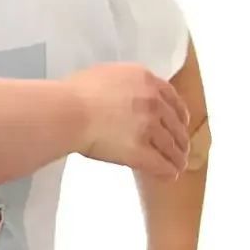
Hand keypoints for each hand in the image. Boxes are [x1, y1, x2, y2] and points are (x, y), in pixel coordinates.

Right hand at [67, 64, 192, 177]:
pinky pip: (161, 164)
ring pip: (172, 146)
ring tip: (178, 165)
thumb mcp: (107, 74)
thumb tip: (125, 94)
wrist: (68, 111)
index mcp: (145, 80)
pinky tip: (170, 175)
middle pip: (176, 124)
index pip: (173, 98)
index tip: (181, 122)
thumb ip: (125, 84)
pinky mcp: (141, 151)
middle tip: (181, 148)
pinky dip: (168, 171)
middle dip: (180, 138)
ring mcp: (149, 127)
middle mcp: (153, 102)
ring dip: (177, 157)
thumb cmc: (75, 92)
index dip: (179, 113)